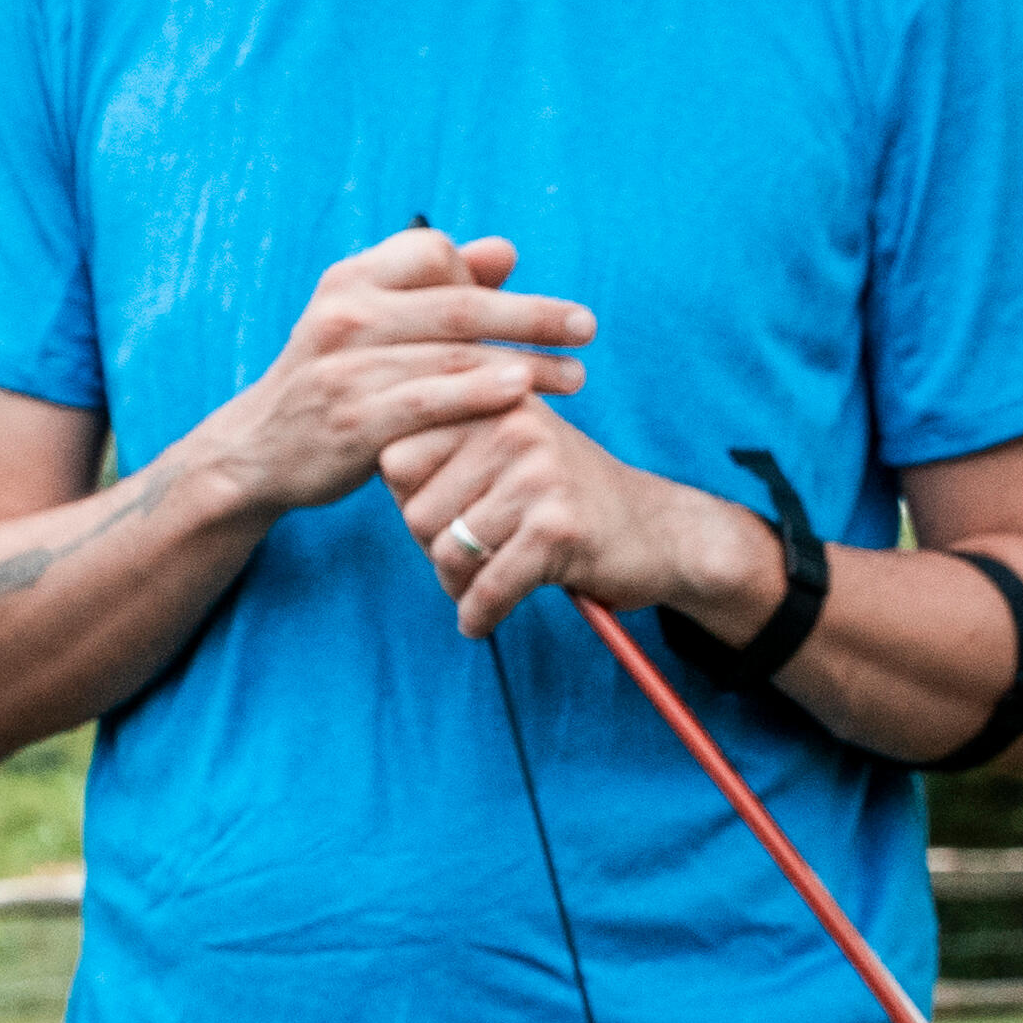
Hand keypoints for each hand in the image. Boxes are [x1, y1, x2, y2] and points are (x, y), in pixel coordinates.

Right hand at [192, 227, 587, 524]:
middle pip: (459, 304)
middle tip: (587, 326)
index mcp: (350, 280)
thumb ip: (436, 286)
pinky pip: (429, 403)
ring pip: (454, 357)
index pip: (433, 251)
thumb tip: (506, 252)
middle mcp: (344, 314)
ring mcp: (344, 368)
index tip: (531, 306)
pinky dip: (479, 396)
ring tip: (576, 376)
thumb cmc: (335, 378)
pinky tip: (521, 396)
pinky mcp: (353, 420)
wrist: (260, 449)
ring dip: (525, 363)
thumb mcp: (371, 322)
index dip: (486, 274)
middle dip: (532, 315)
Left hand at [383, 402, 754, 643]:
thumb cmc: (561, 497)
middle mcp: (511, 426)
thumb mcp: (503, 450)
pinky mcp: (558, 527)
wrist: (659, 532)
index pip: (394, 460)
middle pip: (415, 510)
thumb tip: (364, 459)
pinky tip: (479, 621)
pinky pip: (488, 585)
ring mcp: (537, 473)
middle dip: (433, 548)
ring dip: (456, 585)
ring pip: (446, 550)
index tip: (442, 519)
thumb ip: (440, 444)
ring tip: (479, 587)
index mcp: (490, 400)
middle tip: (468, 561)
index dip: (409, 503)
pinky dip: (478, 614)